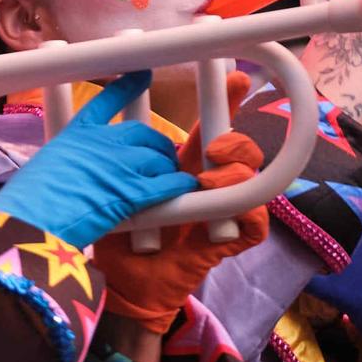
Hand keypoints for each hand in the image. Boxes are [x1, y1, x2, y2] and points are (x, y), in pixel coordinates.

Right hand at [0, 71, 199, 247]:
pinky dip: (179, 184)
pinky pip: (166, 184)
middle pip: (143, 134)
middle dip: (157, 144)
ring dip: (168, 168)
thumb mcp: (42, 171)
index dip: (127, 87)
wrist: (28, 222)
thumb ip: (66, 166)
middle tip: (163, 157)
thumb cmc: (27, 204)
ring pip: (158, 158)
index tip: (142, 74)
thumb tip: (74, 179)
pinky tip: (186, 186)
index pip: (106, 101)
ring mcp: (118, 166)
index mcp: (76, 135)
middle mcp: (101, 144)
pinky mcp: (131, 193)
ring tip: (171, 177)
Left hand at [94, 72, 270, 332]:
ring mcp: (219, 212)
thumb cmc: (115, 235)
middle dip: (237, 135)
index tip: (235, 74)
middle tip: (214, 142)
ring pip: (251, 179)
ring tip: (207, 175)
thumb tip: (106, 105)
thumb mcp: (108, 184)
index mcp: (180, 166)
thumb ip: (113, 151)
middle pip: (239, 148)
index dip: (226, 98)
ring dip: (236, 170)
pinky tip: (226, 202)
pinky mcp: (226, 242)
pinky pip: (255, 223)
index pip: (209, 125)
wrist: (120, 286)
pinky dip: (249, 212)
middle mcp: (205, 184)